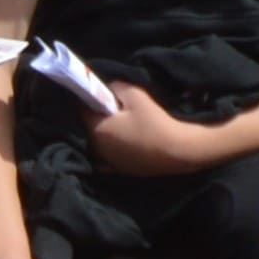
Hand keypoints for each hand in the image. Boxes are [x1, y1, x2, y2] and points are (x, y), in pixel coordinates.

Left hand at [78, 77, 213, 176]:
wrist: (177, 151)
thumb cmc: (154, 121)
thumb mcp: (134, 94)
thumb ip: (115, 87)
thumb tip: (108, 89)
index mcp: (96, 129)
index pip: (82, 109)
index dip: (90, 100)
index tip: (101, 95)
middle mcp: (97, 148)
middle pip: (90, 127)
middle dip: (98, 117)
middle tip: (115, 109)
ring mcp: (108, 162)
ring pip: (99, 143)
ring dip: (106, 134)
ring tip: (124, 125)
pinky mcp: (120, 171)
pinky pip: (109, 157)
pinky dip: (113, 150)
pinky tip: (126, 143)